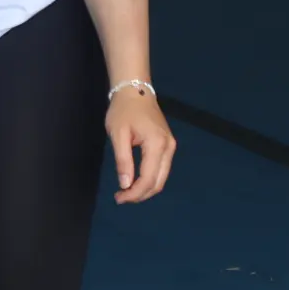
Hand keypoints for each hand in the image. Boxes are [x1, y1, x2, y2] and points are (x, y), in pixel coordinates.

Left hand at [105, 89, 174, 203]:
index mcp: (157, 145)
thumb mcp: (118, 134)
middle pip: (159, 182)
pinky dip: (150, 179)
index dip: (134, 193)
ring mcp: (170, 146)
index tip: (119, 198)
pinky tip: (136, 181)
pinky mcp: (168, 145)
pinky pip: (161, 169)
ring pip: (162, 178)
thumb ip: (123, 160)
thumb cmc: (124, 110)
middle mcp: (168, 148)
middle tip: (121, 198)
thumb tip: (125, 185)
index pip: (148, 179)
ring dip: (146, 189)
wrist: (135, 91)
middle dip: (141, 195)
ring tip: (127, 192)